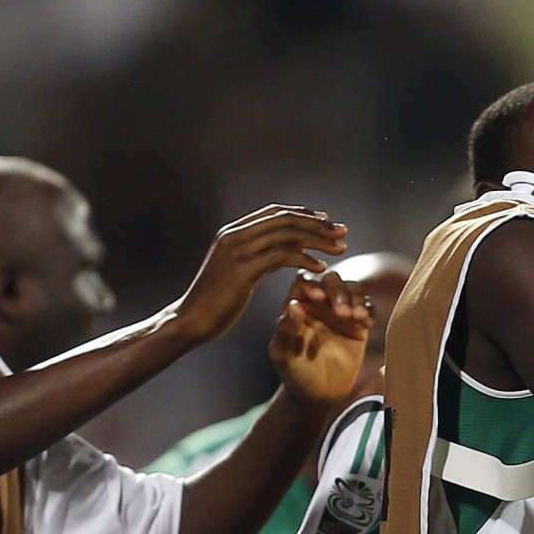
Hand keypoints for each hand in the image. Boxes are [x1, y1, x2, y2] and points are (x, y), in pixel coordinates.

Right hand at [171, 205, 348, 344]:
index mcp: (233, 232)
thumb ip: (262, 256)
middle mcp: (234, 235)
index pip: (274, 212)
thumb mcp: (241, 272)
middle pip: (284, 218)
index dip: (303, 214)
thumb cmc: (217, 302)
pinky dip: (305, 260)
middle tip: (343, 231)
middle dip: (317, 224)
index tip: (327, 222)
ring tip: (340, 248)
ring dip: (317, 239)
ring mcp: (237, 250)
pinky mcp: (242, 269)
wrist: (190, 321)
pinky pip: (281, 257)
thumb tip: (291, 247)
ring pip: (286, 234)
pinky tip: (322, 268)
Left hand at [271, 272, 373, 402]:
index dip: (312, 283)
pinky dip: (369, 310)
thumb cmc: (295, 375)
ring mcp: (339, 312)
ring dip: (356, 298)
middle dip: (338, 291)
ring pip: (351, 289)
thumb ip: (285, 330)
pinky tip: (367, 323)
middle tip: (343, 313)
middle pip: (330, 280)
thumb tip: (294, 306)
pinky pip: (367, 307)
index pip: (304, 280)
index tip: (318, 298)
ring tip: (358, 317)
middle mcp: (319, 304)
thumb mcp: (284, 355)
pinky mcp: (357, 325)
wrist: (319, 395)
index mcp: (297, 305)